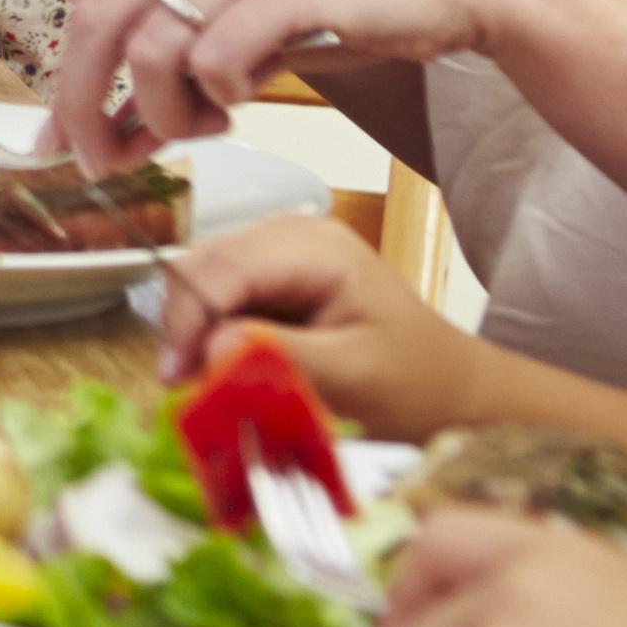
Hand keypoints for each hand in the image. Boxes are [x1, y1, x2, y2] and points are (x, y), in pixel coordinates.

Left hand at [48, 0, 552, 170]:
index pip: (92, 4)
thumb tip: (113, 134)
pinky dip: (221, 97)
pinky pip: (217, 62)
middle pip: (99, 27)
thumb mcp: (251, 16)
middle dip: (87, 111)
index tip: (66, 140)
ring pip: (152, 53)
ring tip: (205, 125)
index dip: (70, 85)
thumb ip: (182, 64)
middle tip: (100, 164)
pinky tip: (248, 98)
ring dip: (167, 115)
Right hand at [142, 213, 504, 441]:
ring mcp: (282, 253)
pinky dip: (213, 333)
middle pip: (205, 265)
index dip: (187, 318)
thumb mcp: (352, 376)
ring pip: (205, 279)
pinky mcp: (277, 278)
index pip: (224, 268)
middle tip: (183, 387)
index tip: (173, 377)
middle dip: (185, 325)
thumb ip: (280, 358)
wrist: (453, 390)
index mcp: (315, 248)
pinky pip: (223, 297)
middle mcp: (291, 236)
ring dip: (195, 331)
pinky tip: (225, 368)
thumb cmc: (415, 384)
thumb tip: (208, 349)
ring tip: (203, 383)